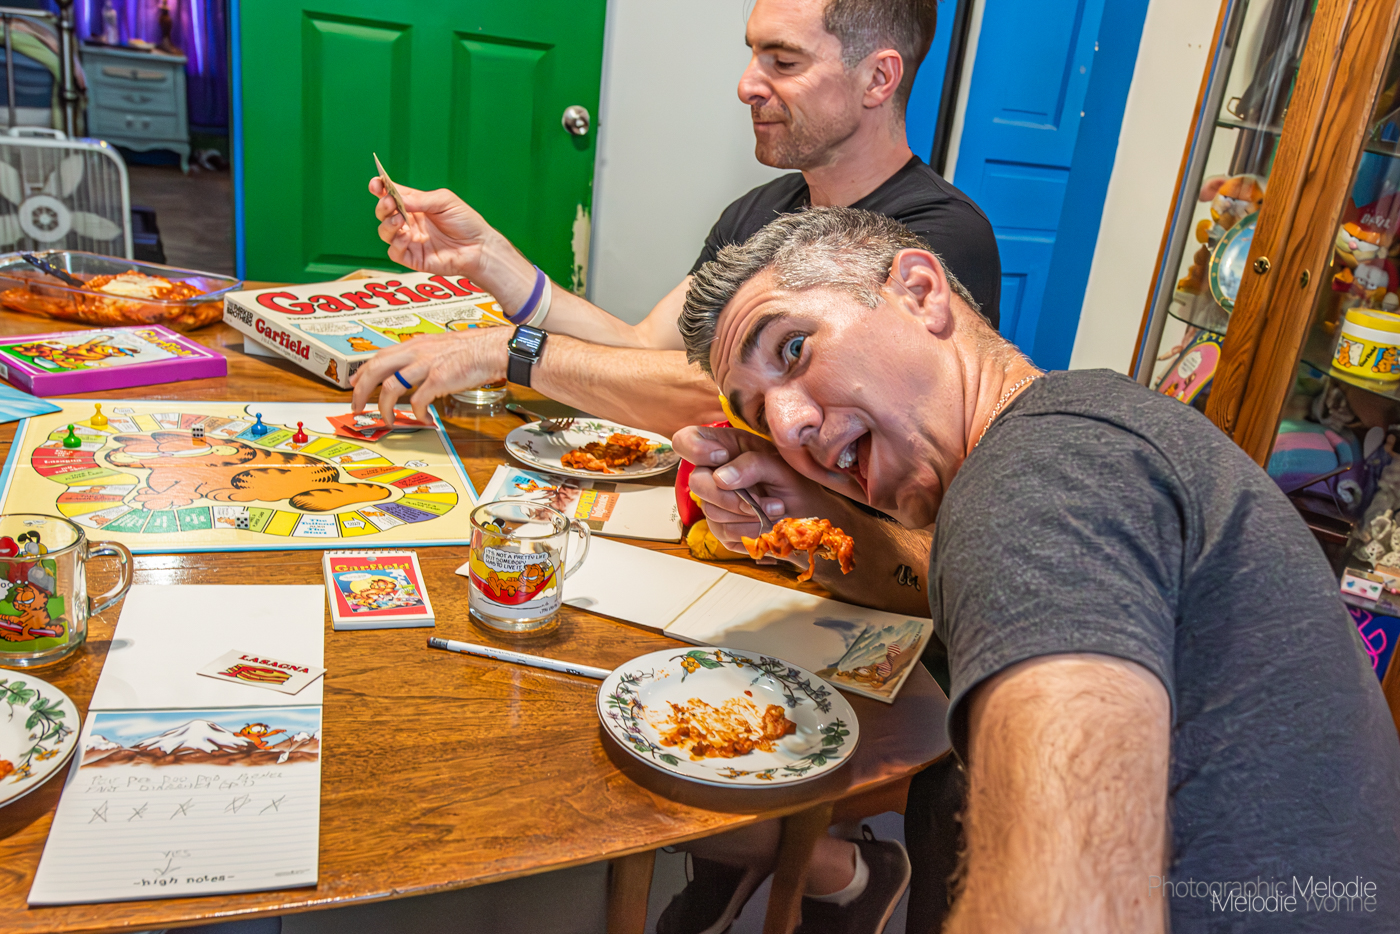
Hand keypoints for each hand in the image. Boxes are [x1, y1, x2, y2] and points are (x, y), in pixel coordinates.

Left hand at [349, 328, 510, 426]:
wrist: (493, 349)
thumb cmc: (471, 350)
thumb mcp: (439, 346)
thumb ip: (421, 357)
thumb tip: (409, 370)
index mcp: (415, 345)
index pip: (379, 357)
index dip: (362, 372)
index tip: (354, 384)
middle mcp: (416, 352)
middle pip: (376, 370)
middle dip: (362, 390)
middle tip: (357, 406)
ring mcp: (426, 365)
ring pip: (391, 387)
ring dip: (385, 408)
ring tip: (387, 420)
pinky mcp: (439, 379)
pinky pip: (419, 401)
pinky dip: (417, 413)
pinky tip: (422, 419)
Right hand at [369, 178, 498, 276]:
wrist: (479, 247)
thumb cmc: (466, 223)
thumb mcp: (444, 201)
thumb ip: (420, 199)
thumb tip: (397, 198)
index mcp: (416, 205)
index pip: (391, 195)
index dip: (380, 188)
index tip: (375, 184)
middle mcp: (410, 222)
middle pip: (384, 213)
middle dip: (382, 206)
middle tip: (390, 203)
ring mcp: (410, 240)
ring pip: (385, 232)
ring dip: (387, 225)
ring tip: (399, 220)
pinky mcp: (414, 258)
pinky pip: (394, 252)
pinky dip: (396, 243)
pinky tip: (407, 236)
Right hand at [673, 425, 840, 554]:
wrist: (811, 517)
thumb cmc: (798, 484)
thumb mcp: (782, 466)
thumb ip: (752, 464)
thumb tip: (720, 477)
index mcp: (727, 447)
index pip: (687, 440)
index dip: (696, 449)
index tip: (721, 457)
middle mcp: (715, 473)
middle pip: (696, 482)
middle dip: (730, 495)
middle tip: (764, 499)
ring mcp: (716, 502)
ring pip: (711, 511)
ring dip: (747, 516)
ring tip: (776, 510)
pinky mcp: (721, 528)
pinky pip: (723, 533)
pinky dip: (749, 532)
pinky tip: (767, 525)